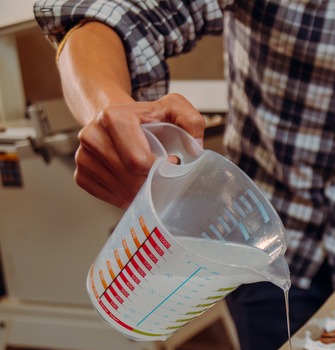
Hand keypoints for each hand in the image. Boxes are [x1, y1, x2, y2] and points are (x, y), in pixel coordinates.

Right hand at [74, 93, 204, 207]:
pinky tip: (133, 186)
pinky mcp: (80, 172)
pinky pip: (105, 195)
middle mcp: (92, 134)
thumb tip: (194, 149)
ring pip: (118, 189)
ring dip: (139, 191)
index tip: (169, 163)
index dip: (159, 169)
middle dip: (151, 182)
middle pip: (128, 178)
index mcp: (113, 117)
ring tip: (149, 180)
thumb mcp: (174, 108)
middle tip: (161, 175)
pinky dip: (124, 196)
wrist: (117, 118)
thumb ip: (192, 121)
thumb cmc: (147, 117)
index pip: (137, 161)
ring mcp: (83, 155)